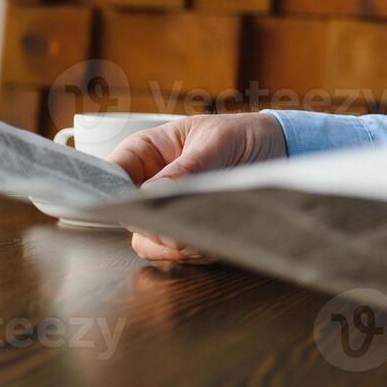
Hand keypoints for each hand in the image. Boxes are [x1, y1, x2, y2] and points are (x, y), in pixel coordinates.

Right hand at [107, 113, 287, 263]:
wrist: (281, 149)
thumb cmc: (244, 134)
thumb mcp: (216, 143)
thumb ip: (186, 168)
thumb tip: (152, 194)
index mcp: (147, 152)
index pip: (109, 176)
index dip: (106, 194)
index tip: (122, 208)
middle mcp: (151, 184)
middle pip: (128, 218)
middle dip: (152, 227)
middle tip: (178, 229)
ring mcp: (169, 210)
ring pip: (150, 241)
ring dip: (175, 245)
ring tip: (206, 234)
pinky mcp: (190, 229)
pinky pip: (179, 252)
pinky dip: (196, 252)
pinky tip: (218, 241)